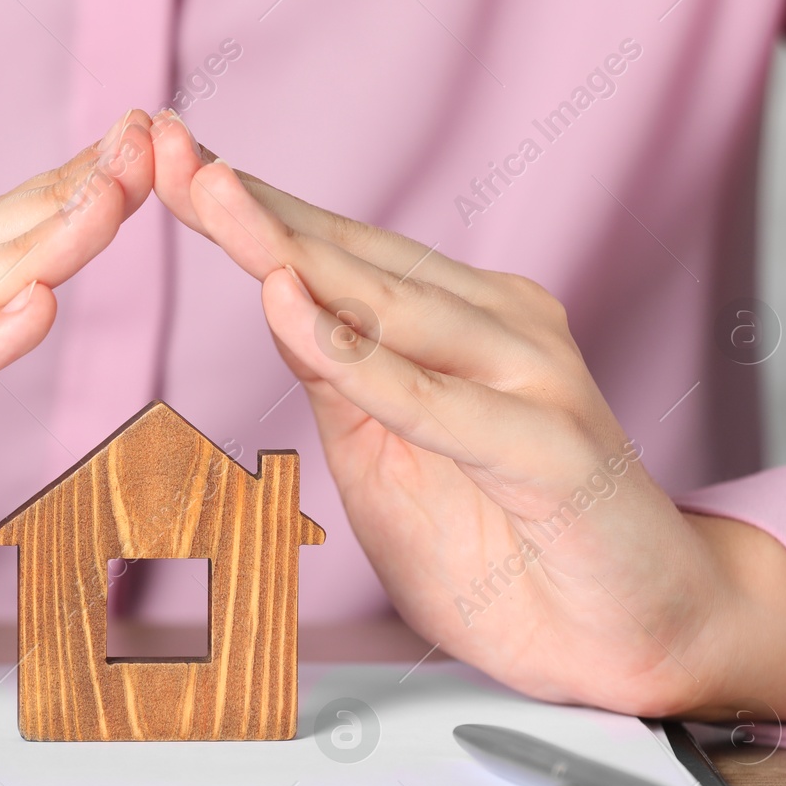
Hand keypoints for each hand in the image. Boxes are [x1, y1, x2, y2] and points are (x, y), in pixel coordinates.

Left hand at [150, 112, 785, 719]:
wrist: (624, 635)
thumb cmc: (507, 552)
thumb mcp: (387, 464)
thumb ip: (343, 386)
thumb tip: (278, 300)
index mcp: (458, 324)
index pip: (334, 256)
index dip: (247, 213)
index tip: (161, 164)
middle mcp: (499, 328)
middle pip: (351, 259)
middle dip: (251, 207)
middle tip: (165, 150)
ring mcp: (533, 379)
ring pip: (390, 306)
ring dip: (294, 251)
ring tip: (214, 196)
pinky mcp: (554, 448)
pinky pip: (437, 402)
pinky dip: (362, 362)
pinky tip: (296, 314)